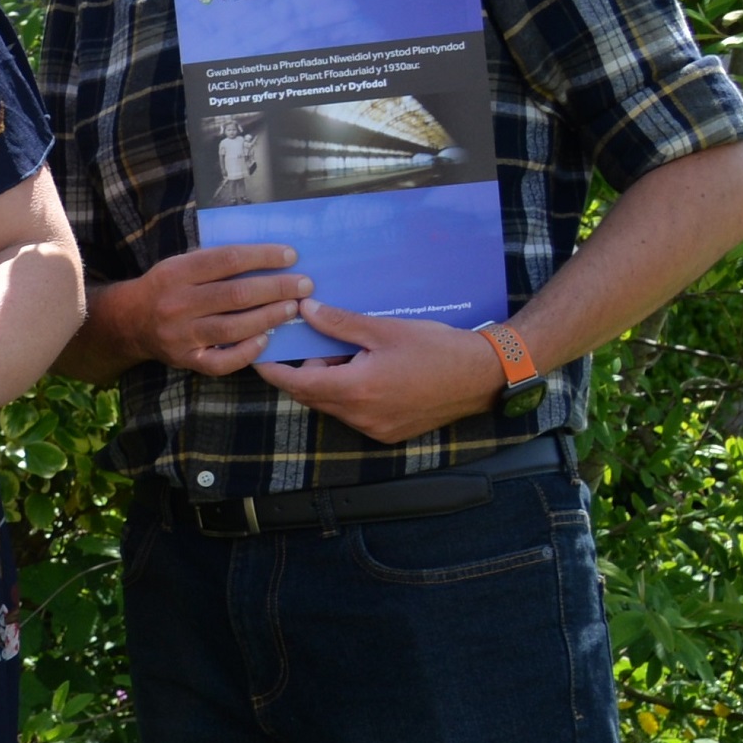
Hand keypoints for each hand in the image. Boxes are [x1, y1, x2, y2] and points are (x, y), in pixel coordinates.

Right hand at [101, 244, 310, 375]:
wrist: (128, 321)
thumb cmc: (165, 287)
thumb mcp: (178, 264)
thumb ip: (213, 262)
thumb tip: (266, 257)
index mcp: (175, 273)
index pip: (227, 260)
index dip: (262, 256)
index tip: (291, 255)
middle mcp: (177, 303)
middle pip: (236, 294)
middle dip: (276, 288)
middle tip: (304, 285)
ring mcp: (180, 335)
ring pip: (233, 327)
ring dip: (269, 317)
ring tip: (292, 308)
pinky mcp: (185, 359)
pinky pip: (221, 361)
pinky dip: (247, 352)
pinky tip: (265, 341)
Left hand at [253, 301, 506, 444]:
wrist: (484, 376)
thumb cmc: (437, 349)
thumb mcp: (384, 330)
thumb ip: (340, 323)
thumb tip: (305, 309)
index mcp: (355, 390)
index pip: (296, 383)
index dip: (273, 369)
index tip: (257, 355)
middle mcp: (361, 416)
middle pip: (312, 395)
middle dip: (304, 371)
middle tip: (312, 343)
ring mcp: (375, 429)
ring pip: (332, 406)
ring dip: (328, 382)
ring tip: (348, 353)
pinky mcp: (389, 433)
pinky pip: (354, 415)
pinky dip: (348, 395)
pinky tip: (366, 371)